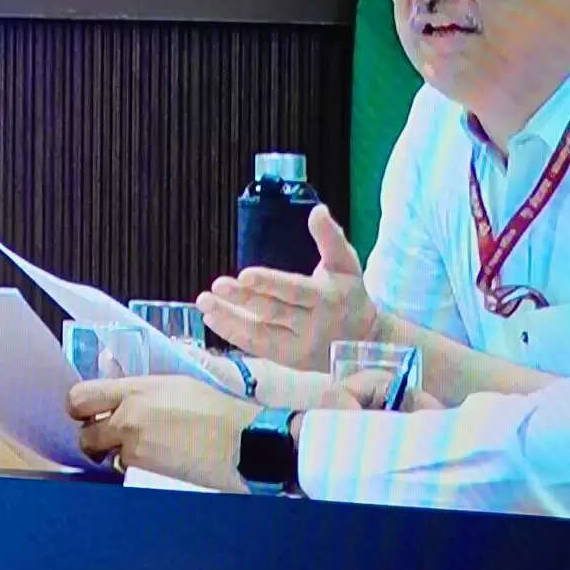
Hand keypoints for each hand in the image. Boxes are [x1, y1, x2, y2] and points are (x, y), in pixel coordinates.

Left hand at [67, 373, 253, 486]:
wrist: (241, 441)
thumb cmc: (215, 410)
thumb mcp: (174, 385)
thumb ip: (140, 390)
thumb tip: (119, 396)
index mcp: (136, 388)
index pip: (81, 395)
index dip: (78, 407)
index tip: (86, 413)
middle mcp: (128, 414)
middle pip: (83, 430)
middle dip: (91, 436)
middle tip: (105, 438)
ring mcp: (134, 442)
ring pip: (103, 452)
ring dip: (114, 453)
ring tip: (140, 449)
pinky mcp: (144, 466)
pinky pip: (124, 467)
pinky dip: (133, 466)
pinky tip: (155, 460)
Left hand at [199, 205, 380, 370]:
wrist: (365, 342)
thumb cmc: (349, 295)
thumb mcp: (346, 265)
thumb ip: (330, 238)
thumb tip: (318, 210)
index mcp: (327, 298)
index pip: (295, 290)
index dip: (270, 283)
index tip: (244, 274)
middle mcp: (313, 324)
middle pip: (273, 311)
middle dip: (243, 299)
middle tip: (216, 285)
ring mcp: (299, 345)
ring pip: (260, 333)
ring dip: (229, 318)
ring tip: (204, 302)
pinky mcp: (288, 359)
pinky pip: (257, 347)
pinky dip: (233, 333)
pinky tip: (212, 317)